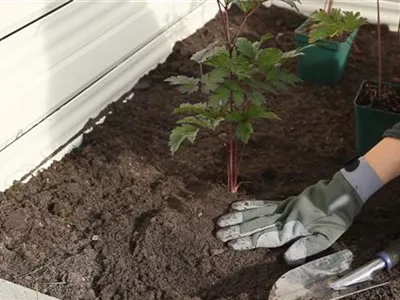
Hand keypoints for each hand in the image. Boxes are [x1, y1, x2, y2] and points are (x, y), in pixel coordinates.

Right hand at [215, 170, 364, 264]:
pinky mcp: (283, 201)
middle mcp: (283, 216)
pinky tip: (237, 205)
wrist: (341, 191)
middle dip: (236, 229)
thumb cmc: (336, 217)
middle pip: (255, 224)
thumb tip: (286, 258)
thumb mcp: (328, 236)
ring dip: (237, 217)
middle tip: (218, 233)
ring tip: (221, 220)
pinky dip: (249, 204)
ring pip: (256, 213)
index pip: (265, 236)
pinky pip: (263, 203)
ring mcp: (282, 207)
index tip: (231, 244)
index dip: (247, 241)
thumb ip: (307, 246)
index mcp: (293, 227)